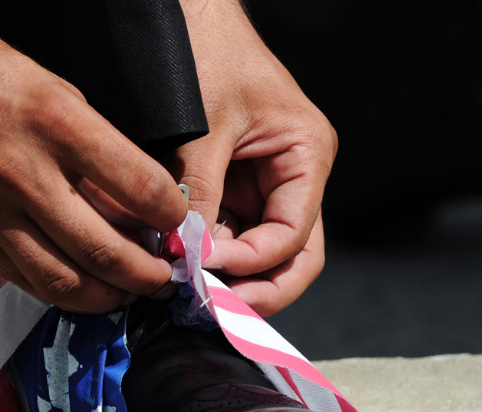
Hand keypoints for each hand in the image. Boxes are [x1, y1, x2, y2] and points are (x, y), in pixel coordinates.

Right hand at [0, 0, 187, 313]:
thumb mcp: (52, 89)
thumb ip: (94, 147)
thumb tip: (134, 199)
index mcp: (57, 124)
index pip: (139, 186)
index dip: (172, 216)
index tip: (182, 227)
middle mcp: (25, 174)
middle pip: (105, 250)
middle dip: (148, 276)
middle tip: (165, 280)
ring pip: (63, 281)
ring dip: (107, 297)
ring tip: (127, 293)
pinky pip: (23, 279)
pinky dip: (60, 292)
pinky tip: (80, 288)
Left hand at [173, 0, 334, 316]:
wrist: (181, 12)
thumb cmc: (203, 51)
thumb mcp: (202, 127)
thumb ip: (198, 194)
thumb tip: (185, 258)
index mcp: (306, 157)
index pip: (292, 239)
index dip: (252, 266)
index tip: (204, 276)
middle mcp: (290, 178)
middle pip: (288, 260)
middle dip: (253, 292)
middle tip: (210, 312)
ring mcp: (259, 186)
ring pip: (255, 255)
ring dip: (225, 278)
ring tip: (186, 294)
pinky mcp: (227, 187)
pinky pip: (224, 235)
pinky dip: (204, 254)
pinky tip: (176, 265)